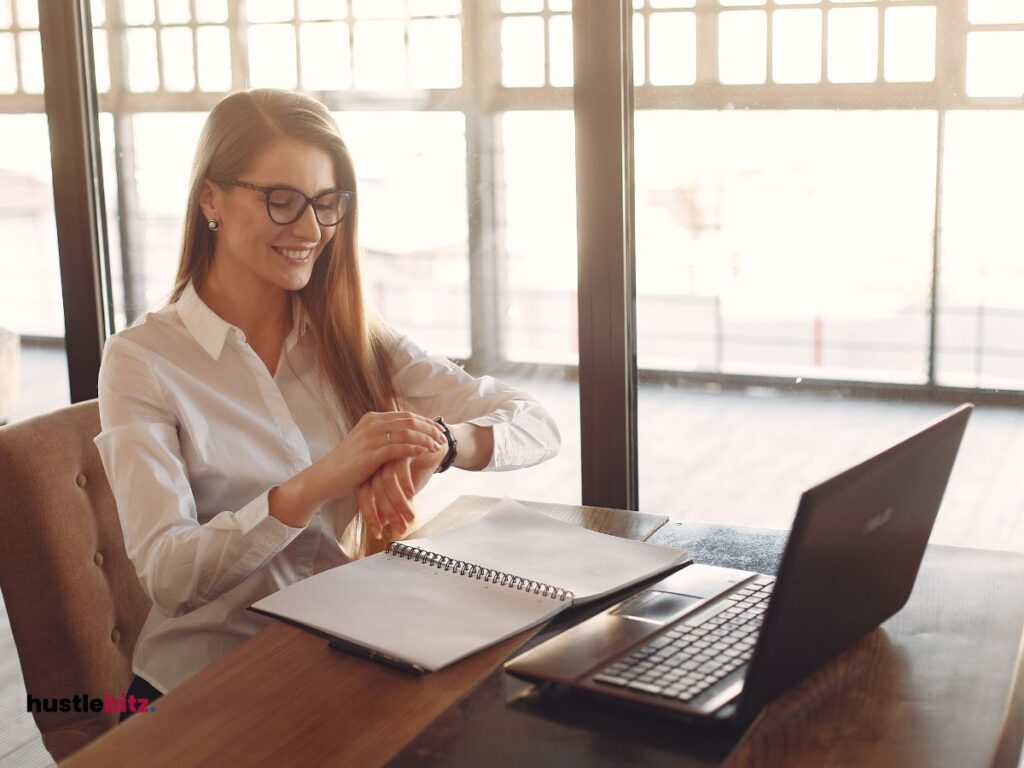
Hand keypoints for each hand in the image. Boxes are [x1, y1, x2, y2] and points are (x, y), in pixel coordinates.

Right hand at [315, 410, 445, 502]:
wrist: (325, 477)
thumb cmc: (347, 464)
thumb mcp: (365, 444)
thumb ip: (383, 436)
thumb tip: (403, 435)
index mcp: (372, 419)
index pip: (406, 416)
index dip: (426, 423)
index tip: (439, 431)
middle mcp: (372, 424)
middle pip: (410, 421)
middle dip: (430, 429)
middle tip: (444, 438)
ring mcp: (371, 438)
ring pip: (407, 433)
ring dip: (426, 439)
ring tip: (438, 447)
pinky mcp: (370, 454)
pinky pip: (398, 448)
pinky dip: (414, 449)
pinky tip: (425, 453)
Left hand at [358, 440, 446, 539]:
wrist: (436, 444)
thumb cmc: (418, 467)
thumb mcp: (404, 488)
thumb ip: (391, 503)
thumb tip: (382, 526)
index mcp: (372, 470)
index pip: (365, 495)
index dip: (370, 515)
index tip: (377, 533)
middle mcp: (377, 461)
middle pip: (374, 490)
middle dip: (387, 513)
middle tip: (399, 529)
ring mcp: (389, 453)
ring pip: (388, 482)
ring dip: (399, 503)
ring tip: (410, 518)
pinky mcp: (403, 447)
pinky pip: (400, 469)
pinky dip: (405, 485)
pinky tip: (411, 496)